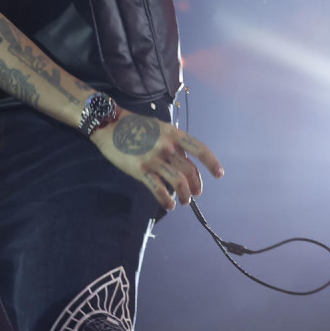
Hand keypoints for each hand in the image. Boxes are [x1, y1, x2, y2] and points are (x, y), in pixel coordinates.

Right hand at [90, 108, 223, 211]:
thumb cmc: (135, 126)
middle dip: (196, 185)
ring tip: (183, 201)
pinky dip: (166, 200)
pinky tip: (169, 205)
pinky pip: (158, 189)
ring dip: (184, 195)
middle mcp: (167, 146)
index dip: (212, 163)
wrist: (110, 125)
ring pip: (178, 182)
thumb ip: (173, 143)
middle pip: (190, 170)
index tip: (219, 174)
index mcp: (173, 134)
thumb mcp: (159, 128)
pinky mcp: (141, 170)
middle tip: (196, 193)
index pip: (200, 149)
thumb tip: (184, 162)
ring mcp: (154, 158)